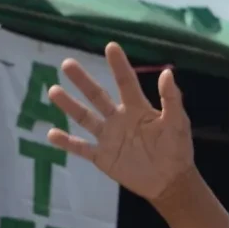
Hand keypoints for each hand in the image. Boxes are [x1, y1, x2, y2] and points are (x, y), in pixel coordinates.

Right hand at [46, 42, 196, 202]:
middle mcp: (119, 118)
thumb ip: (171, 100)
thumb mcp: (177, 123)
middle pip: (97, 96)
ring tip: (53, 90)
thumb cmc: (177, 149)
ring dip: (69, 105)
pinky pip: (81, 148)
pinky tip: (51, 133)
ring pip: (85, 118)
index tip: (111, 46)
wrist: (171, 181)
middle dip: (83, 80)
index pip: (126, 82)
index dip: (118, 65)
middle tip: (67, 63)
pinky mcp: (102, 157)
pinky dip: (66, 142)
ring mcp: (109, 137)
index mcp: (138, 108)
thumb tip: (167, 72)